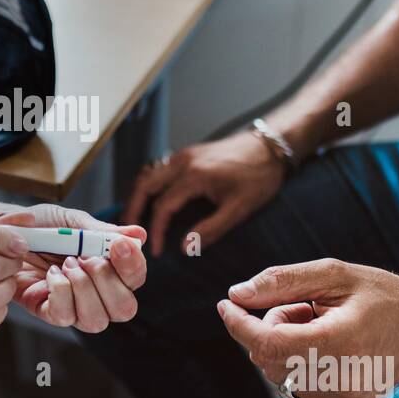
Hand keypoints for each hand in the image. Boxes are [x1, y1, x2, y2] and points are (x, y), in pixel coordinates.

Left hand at [9, 203, 147, 333]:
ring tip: (66, 263)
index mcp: (110, 269)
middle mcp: (97, 294)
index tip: (118, 246)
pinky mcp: (49, 312)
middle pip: (124, 309)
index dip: (133, 266)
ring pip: (96, 320)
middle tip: (86, 257)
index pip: (136, 278)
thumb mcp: (73, 222)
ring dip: (82, 288)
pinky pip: (64, 317)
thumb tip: (139, 235)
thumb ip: (103, 232)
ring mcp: (74, 307)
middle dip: (107, 281)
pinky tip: (51, 273)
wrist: (4, 230)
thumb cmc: (42, 226)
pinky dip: (60, 291)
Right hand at [123, 131, 285, 257]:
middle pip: (144, 185)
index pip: (163, 206)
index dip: (156, 230)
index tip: (157, 250)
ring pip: (149, 175)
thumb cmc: (258, 178)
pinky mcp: (188, 154)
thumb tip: (185, 247)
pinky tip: (153, 200)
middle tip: (129, 231)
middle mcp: (182, 162)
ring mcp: (183, 155)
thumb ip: (211, 229)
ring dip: (139, 196)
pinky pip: (159, 169)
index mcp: (194, 176)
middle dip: (133, 209)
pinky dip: (149, 186)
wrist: (270, 147)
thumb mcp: (240, 208)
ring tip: (136, 218)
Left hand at [216, 259, 398, 397]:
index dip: (240, 324)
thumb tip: (235, 294)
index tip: (225, 304)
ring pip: (278, 372)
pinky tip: (331, 349)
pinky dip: (299, 363)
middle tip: (307, 307)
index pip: (268, 343)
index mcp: (341, 343)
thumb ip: (283, 282)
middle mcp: (341, 381)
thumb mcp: (335, 275)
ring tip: (325, 326)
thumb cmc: (382, 297)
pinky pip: (295, 386)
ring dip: (286, 344)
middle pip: (268, 356)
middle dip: (272, 326)